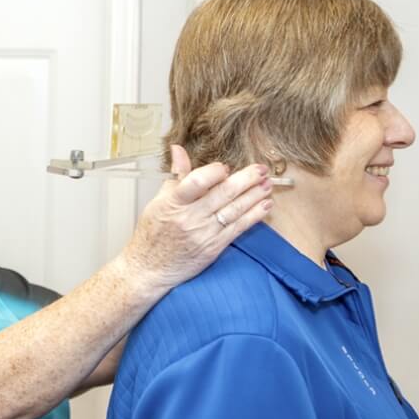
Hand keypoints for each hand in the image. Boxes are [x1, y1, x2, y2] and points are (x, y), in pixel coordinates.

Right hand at [119, 145, 273, 293]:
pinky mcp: (214, 247)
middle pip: (223, 194)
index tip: (225, 167)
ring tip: (268, 184)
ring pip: (235, 210)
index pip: (197, 181)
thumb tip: (178, 149)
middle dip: (246, 179)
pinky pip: (238, 228)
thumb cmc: (152, 234)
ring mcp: (204, 233)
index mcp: (174, 202)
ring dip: (254, 195)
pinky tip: (265, 205)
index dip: (214, 172)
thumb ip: (176, 175)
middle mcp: (190, 217)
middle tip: (261, 169)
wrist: (149, 268)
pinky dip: (254, 215)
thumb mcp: (159, 201)